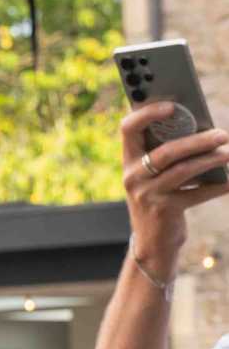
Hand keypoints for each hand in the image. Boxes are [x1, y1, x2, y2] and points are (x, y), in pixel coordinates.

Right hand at [122, 102, 228, 276]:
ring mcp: (147, 195)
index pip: (128, 128)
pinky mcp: (164, 211)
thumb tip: (202, 128)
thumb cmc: (159, 198)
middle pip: (166, 151)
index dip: (148, 114)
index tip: (173, 105)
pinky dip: (215, 187)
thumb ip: (167, 151)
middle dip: (196, 140)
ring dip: (209, 159)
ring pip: (183, 170)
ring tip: (228, 153)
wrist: (153, 243)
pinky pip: (195, 194)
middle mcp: (133, 176)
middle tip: (221, 133)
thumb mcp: (155, 175)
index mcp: (129, 160)